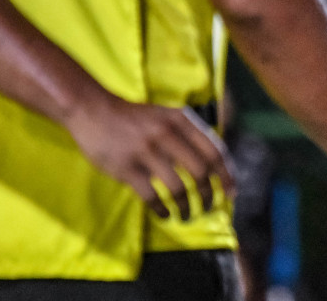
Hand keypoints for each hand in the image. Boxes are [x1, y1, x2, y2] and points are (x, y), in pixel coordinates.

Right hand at [64, 92, 233, 219]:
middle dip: (209, 196)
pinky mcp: (126, 168)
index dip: (227, 175)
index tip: (232, 193)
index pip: (214, 151)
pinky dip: (162, 210)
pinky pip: (151, 197)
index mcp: (182, 120)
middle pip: (201, 173)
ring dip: (186, 208)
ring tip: (185, 216)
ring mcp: (147, 151)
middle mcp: (168, 134)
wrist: (95, 111)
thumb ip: (189, 134)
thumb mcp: (168, 116)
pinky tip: (164, 214)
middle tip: (207, 208)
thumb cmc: (136, 118)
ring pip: (178, 189)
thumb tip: (215, 165)